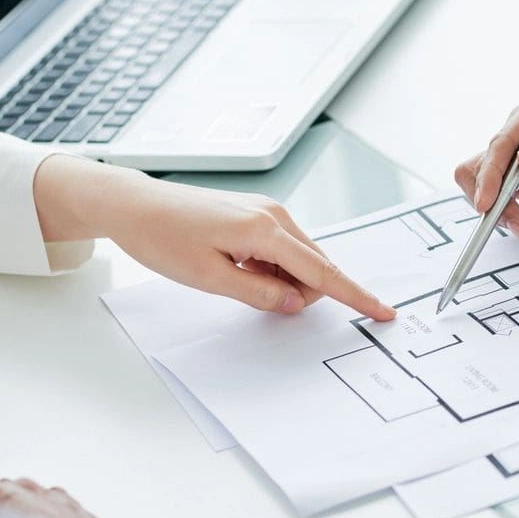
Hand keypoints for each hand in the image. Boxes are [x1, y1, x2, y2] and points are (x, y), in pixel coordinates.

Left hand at [33, 157, 395, 320]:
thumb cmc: (164, 239)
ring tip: (234, 276)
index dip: (354, 296)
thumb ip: (259, 293)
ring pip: (299, 259)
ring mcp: (268, 210)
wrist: (135, 205)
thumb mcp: (209, 279)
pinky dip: (272, 267)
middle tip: (253, 295)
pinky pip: (283, 248)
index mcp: (264, 230)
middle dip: (301, 291)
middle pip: (315, 266)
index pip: (322, 272)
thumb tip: (296, 303)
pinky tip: (237, 265)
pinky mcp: (257, 212)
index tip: (383, 312)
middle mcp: (274, 214)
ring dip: (282, 279)